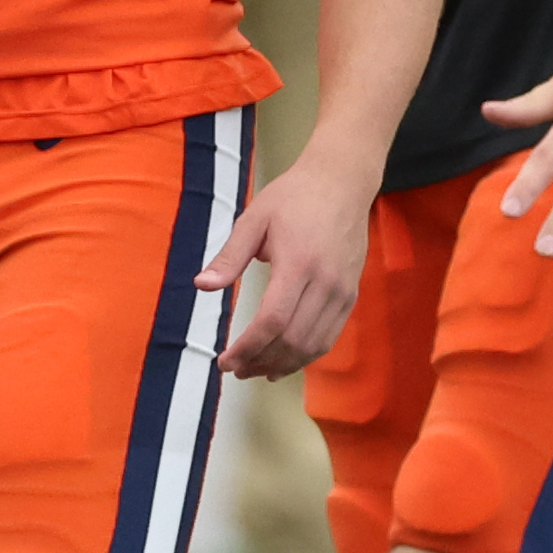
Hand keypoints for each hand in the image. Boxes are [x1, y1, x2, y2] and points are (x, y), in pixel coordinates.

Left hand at [198, 143, 375, 378]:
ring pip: (313, 345)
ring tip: (254, 370)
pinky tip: (283, 361)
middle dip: (260, 361)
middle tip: (235, 369)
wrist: (342, 182)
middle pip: (293, 340)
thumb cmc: (293, 197)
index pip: (272, 321)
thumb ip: (229, 256)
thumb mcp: (254, 219)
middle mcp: (325, 282)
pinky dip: (305, 355)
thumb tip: (202, 286)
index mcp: (298, 264)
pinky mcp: (351, 294)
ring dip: (282, 364)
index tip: (225, 360)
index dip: (247, 348)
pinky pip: (329, 336)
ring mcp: (343, 291)